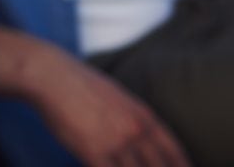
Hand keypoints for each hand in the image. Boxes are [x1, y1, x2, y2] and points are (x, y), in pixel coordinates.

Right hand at [34, 55, 190, 166]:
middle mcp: (135, 130)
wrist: (51, 76)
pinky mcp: (93, 153)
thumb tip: (141, 137)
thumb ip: (133, 118)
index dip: (182, 166)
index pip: (173, 151)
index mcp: (143, 115)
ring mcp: (116, 142)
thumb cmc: (80, 84)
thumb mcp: (117, 96)